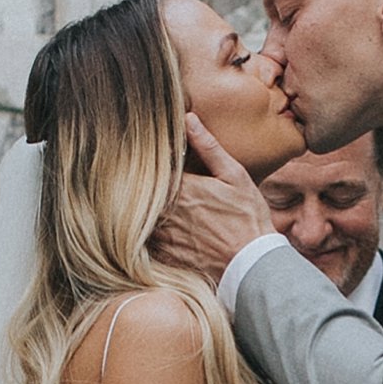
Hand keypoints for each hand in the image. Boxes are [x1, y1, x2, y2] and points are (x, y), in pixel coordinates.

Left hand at [151, 112, 270, 285]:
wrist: (252, 265)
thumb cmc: (248, 217)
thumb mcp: (235, 176)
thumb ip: (209, 147)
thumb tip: (188, 119)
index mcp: (182, 187)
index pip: (151, 170)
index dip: (146, 163)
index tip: (140, 156)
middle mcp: (168, 212)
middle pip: (140, 195)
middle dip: (137, 187)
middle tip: (130, 176)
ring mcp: (164, 236)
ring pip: (137, 218)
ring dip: (136, 210)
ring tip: (138, 203)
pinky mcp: (165, 256)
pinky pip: (143, 243)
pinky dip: (141, 235)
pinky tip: (145, 229)